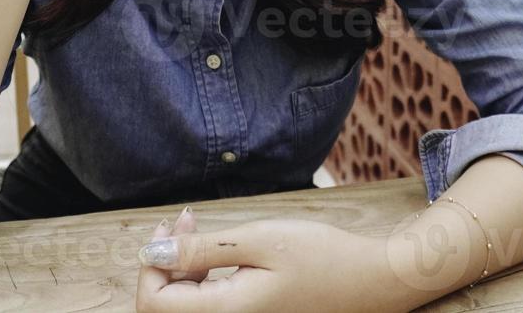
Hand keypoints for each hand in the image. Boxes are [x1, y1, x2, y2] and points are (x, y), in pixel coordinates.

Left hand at [135, 212, 396, 312]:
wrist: (370, 282)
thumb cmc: (322, 257)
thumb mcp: (260, 240)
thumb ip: (202, 249)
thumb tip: (152, 253)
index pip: (154, 303)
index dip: (151, 264)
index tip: (168, 226)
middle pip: (166, 308)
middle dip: (164, 263)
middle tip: (184, 219)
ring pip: (185, 307)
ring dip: (181, 269)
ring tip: (197, 229)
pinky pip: (209, 307)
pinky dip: (201, 279)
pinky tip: (215, 253)